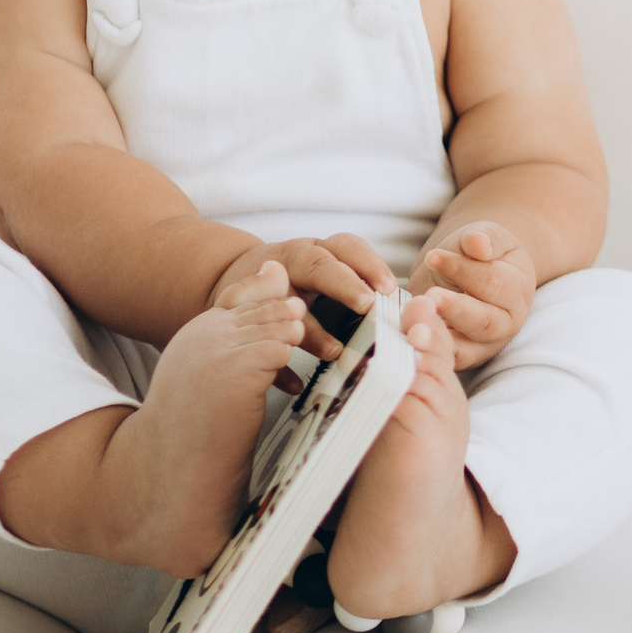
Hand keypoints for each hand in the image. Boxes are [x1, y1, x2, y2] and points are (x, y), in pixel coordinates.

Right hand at [210, 233, 394, 361]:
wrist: (227, 277)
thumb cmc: (292, 283)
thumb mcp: (317, 272)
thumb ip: (351, 285)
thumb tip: (404, 311)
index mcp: (314, 251)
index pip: (345, 247)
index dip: (368, 263)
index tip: (388, 287)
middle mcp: (291, 262)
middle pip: (318, 265)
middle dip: (344, 284)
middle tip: (367, 304)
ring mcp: (265, 288)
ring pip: (287, 303)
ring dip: (312, 330)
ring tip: (335, 353)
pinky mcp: (239, 316)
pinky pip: (259, 341)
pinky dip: (279, 366)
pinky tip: (295, 385)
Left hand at [410, 221, 536, 370]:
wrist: (466, 273)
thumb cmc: (475, 253)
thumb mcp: (482, 237)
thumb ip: (481, 238)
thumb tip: (478, 244)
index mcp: (518, 290)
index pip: (493, 282)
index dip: (462, 269)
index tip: (433, 257)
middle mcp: (507, 322)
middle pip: (485, 321)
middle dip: (456, 309)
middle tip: (430, 296)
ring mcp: (486, 344)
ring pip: (466, 348)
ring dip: (440, 337)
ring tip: (417, 323)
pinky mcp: (462, 358)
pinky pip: (447, 361)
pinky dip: (429, 354)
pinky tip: (411, 342)